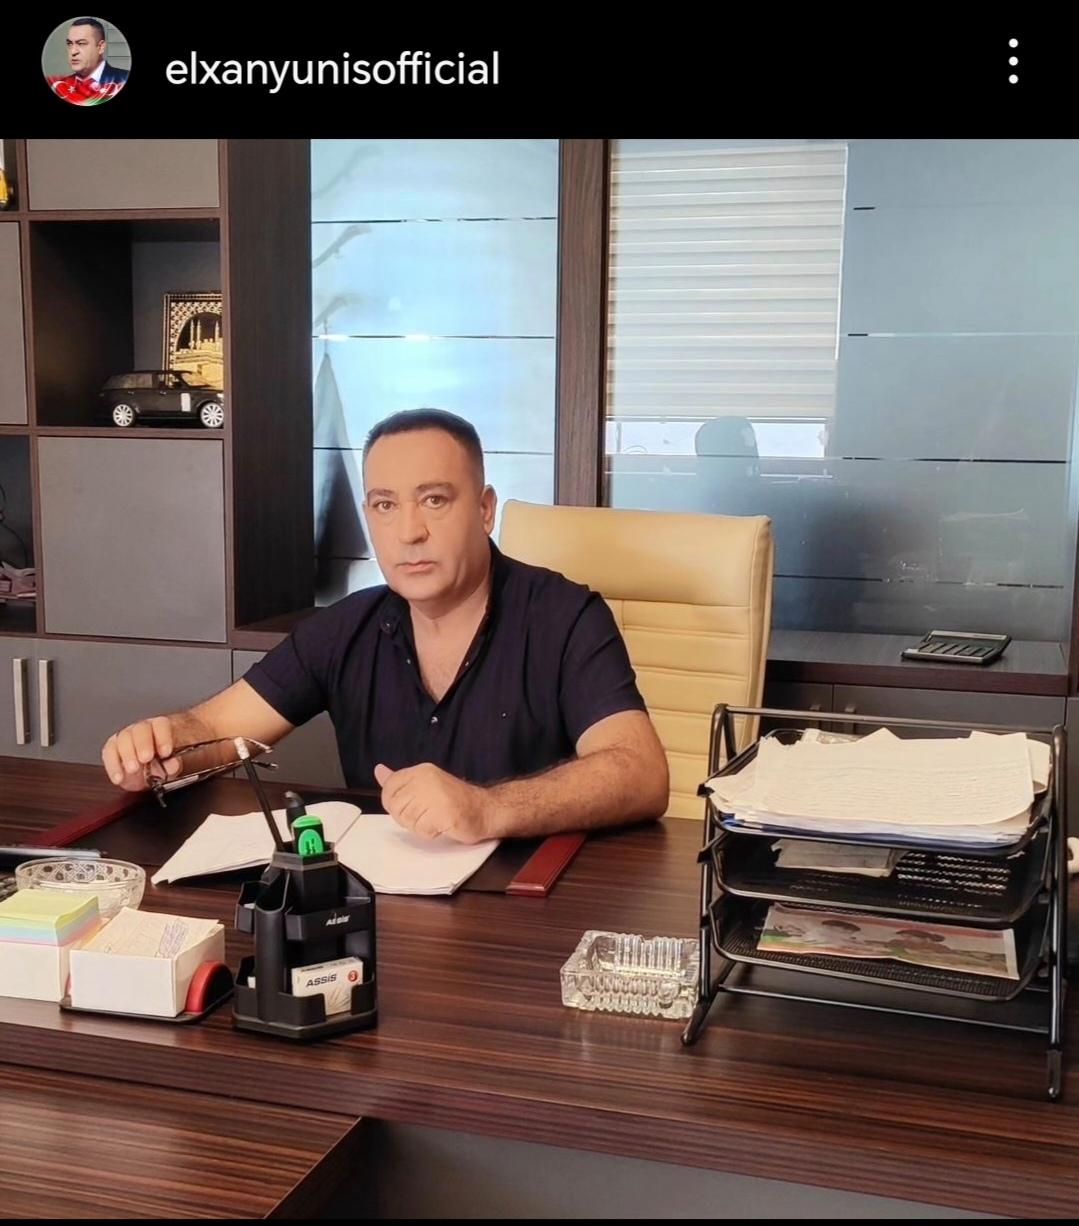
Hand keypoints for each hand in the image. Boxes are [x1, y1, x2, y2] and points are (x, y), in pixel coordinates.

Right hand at [101, 717, 181, 790]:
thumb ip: (173, 764)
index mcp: (160, 728)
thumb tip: (172, 764)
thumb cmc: (162, 763)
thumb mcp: (171, 766)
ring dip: (127, 755)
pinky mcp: (111, 748)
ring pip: (123, 739)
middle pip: (141, 729)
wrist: (146, 774)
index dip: (163, 737)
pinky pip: (109, 754)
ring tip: (133, 769)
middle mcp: (142, 729)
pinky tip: (119, 778)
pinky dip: (113, 767)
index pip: (161, 725)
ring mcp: (125, 737)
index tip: (166, 752)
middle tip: (146, 758)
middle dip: (143, 744)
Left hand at [374, 762, 493, 843]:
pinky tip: (443, 826)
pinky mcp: (444, 813)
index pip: (389, 787)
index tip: (414, 805)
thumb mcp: (425, 785)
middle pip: (395, 806)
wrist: (486, 810)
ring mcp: (435, 795)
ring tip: (436, 819)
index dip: (396, 803)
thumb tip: (378, 770)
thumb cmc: (455, 801)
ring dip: (420, 826)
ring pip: (407, 819)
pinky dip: (431, 833)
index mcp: (420, 771)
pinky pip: (422, 830)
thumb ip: (400, 780)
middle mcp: (426, 779)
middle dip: (407, 817)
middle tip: (428, 815)